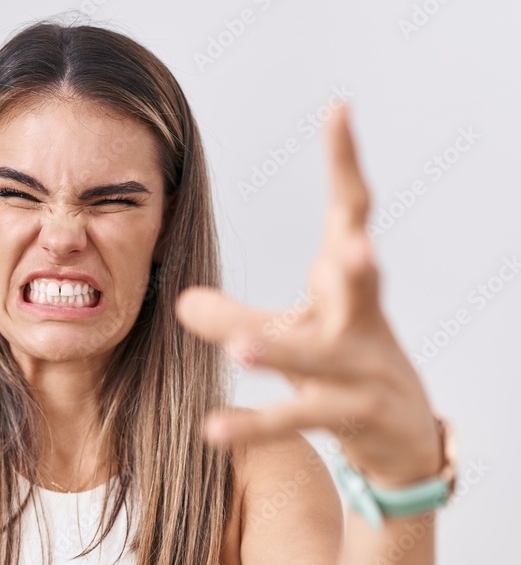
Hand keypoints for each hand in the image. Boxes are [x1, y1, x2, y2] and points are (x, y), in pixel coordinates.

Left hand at [175, 104, 441, 487]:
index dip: (346, 163)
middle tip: (356, 247)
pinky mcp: (358, 416)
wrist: (399, 437)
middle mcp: (362, 319)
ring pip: (326, 358)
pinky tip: (214, 429)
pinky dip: (257, 423)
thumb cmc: (343, 365)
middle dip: (360, 263)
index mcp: (347, 284)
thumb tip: (182, 300)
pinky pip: (301, 416)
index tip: (339, 110)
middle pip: (365, 282)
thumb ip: (235, 316)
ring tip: (243, 348)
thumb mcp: (288, 334)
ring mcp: (365, 370)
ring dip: (286, 351)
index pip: (351, 215)